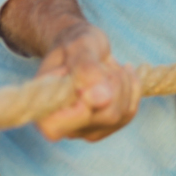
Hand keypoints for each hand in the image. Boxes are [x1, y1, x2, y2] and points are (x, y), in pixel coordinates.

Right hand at [34, 23, 141, 141]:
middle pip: (107, 114)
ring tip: (106, 65)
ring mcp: (87, 130)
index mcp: (44, 112)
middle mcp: (64, 129)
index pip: (62, 125)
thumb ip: (86, 70)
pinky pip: (130, 111)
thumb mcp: (78, 47)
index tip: (92, 71)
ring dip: (122, 81)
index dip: (86, 101)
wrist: (77, 48)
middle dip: (112, 81)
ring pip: (122, 113)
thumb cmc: (73, 45)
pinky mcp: (107, 126)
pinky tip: (122, 71)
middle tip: (100, 62)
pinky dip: (131, 87)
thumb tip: (104, 98)